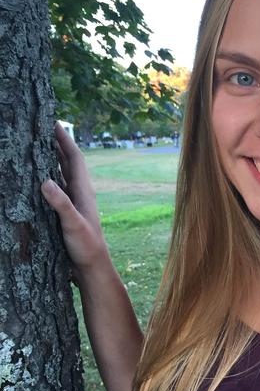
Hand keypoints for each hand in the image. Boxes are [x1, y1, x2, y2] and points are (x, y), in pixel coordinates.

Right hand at [41, 123, 108, 274]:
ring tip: (36, 146)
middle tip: (41, 128)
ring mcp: (73, 203)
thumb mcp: (73, 224)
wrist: (92, 267)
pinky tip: (38, 178)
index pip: (74, 159)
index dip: (64, 140)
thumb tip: (46, 181)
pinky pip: (56, 189)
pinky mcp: (67, 213)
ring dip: (51, 159)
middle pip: (67, 163)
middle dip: (56, 144)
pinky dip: (47, 178)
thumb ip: (61, 204)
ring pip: (61, 175)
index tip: (53, 123)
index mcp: (83, 191)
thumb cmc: (86, 246)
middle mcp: (79, 193)